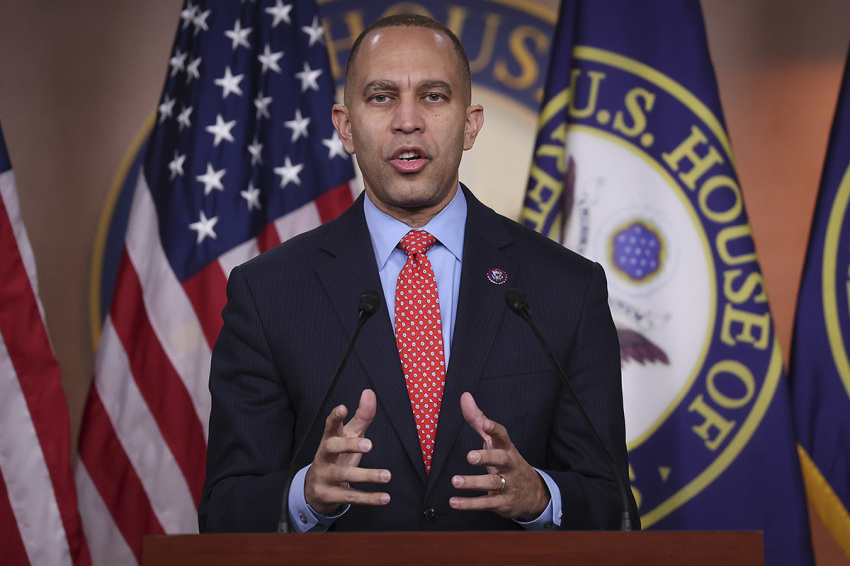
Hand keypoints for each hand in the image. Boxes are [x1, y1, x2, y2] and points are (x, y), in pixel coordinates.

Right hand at [304, 389, 390, 513]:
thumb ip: (361, 416)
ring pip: (344, 475)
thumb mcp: (349, 436)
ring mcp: (325, 476)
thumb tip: (369, 392)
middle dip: (349, 445)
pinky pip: (350, 497)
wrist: (315, 489)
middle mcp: (325, 456)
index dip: (335, 417)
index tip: (343, 408)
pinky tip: (385, 497)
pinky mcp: (330, 495)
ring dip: (367, 475)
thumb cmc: (337, 456)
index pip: (330, 426)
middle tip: (369, 445)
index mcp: (329, 439)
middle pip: (332, 447)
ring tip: (387, 475)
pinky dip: (369, 498)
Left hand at [449, 392, 548, 519]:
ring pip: (493, 483)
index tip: (486, 424)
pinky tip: (454, 502)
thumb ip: (478, 420)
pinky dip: (469, 504)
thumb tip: (465, 396)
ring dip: (474, 483)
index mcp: (506, 448)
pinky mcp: (502, 503)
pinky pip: (486, 504)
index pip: (503, 436)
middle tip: (470, 456)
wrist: (534, 494)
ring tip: (456, 481)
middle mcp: (509, 465)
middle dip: (487, 457)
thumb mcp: (495, 441)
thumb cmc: (507, 462)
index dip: (495, 429)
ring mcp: (508, 485)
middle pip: (501, 459)